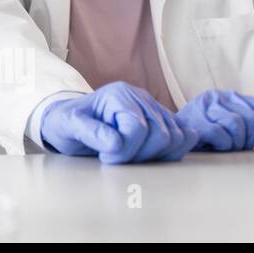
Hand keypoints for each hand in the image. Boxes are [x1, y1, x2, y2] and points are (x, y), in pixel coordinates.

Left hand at [40, 81, 197, 163]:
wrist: (71, 120)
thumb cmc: (68, 122)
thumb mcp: (68, 125)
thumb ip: (90, 132)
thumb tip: (115, 143)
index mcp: (120, 95)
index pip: (138, 129)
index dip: (124, 150)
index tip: (105, 156)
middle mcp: (141, 98)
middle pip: (162, 135)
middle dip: (140, 155)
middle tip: (118, 157)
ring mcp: (155, 109)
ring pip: (177, 138)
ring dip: (156, 155)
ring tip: (131, 155)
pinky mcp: (164, 122)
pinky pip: (185, 137)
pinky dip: (172, 151)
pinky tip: (149, 154)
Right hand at [177, 89, 253, 150]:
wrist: (176, 145)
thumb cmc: (210, 141)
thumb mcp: (243, 133)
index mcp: (229, 96)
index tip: (248, 137)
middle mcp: (216, 96)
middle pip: (253, 117)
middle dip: (249, 137)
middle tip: (234, 144)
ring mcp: (204, 106)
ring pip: (238, 124)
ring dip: (236, 142)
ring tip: (224, 146)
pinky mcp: (195, 120)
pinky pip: (222, 133)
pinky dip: (223, 145)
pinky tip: (215, 146)